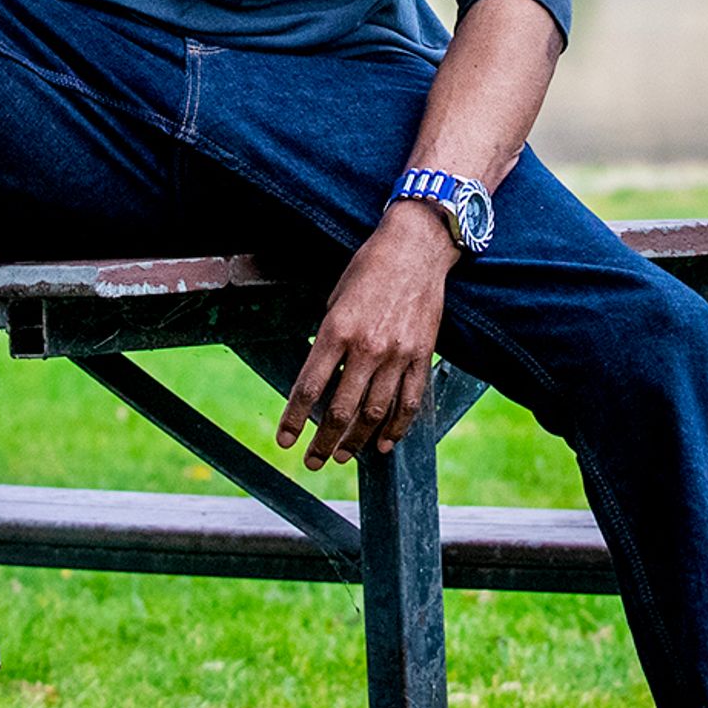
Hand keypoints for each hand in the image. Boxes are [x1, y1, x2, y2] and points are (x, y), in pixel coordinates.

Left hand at [278, 205, 458, 467]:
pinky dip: (397, 427)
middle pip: (341, 409)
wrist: (416, 246)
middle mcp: (367, 347)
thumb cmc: (369, 268)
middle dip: (324, 441)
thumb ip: (329, 338)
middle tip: (313, 461)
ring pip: (375, 412)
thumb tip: (323, 376)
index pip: (309, 387)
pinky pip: (410, 401)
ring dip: (357, 441)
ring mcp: (398, 354)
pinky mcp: (422, 354)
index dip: (294, 419)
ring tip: (344, 456)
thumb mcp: (335, 298)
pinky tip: (385, 443)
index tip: (285, 440)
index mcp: (337, 330)